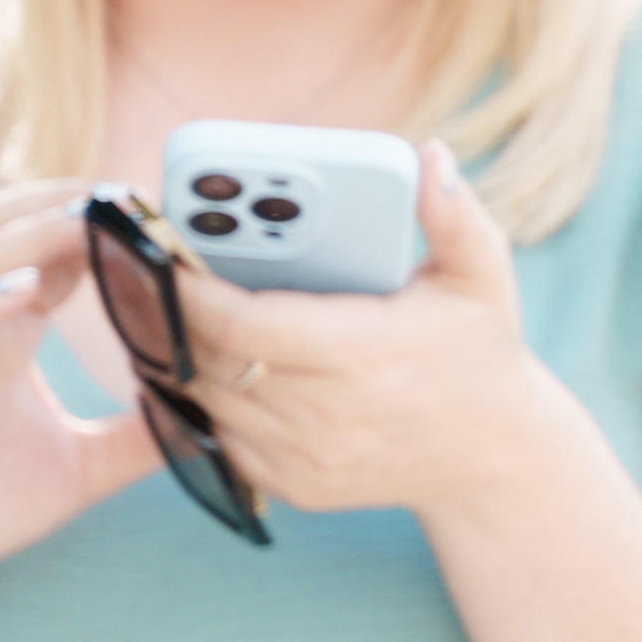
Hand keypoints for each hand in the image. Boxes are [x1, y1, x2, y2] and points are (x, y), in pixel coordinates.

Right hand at [0, 179, 151, 627]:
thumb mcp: (82, 465)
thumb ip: (140, 435)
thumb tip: (211, 418)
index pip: (41, 250)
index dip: (91, 221)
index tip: (153, 210)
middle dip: (57, 203)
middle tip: (125, 195)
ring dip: (27, 237)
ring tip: (86, 219)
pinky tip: (27, 291)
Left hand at [179, 149, 589, 535]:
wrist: (496, 457)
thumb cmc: (479, 353)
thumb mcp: (481, 275)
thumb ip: (451, 213)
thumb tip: (431, 156)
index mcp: (361, 352)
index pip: (241, 323)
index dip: (188, 289)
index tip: (160, 250)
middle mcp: (327, 413)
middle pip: (207, 358)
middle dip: (169, 313)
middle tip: (145, 270)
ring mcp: (306, 456)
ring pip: (203, 399)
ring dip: (177, 354)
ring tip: (160, 309)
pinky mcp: (294, 484)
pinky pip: (218, 438)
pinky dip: (202, 400)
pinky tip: (198, 362)